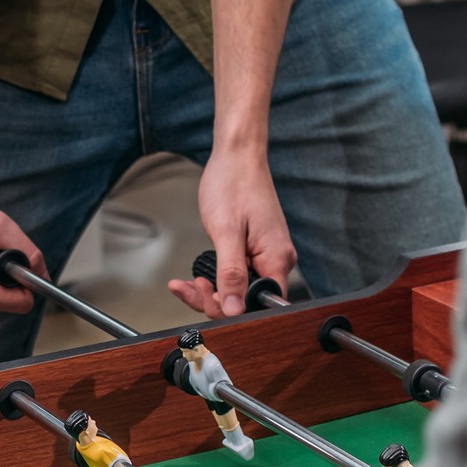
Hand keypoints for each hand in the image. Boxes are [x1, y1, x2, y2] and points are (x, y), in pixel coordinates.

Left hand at [169, 145, 293, 317]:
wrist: (237, 156)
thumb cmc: (233, 184)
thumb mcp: (226, 232)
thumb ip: (232, 274)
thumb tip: (235, 310)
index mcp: (277, 258)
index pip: (262, 305)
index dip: (233, 310)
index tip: (206, 299)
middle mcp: (277, 260)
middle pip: (248, 300)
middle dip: (215, 300)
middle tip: (190, 288)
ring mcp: (266, 255)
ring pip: (239, 289)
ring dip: (212, 291)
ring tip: (189, 283)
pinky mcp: (255, 250)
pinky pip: (237, 275)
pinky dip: (217, 279)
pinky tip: (198, 277)